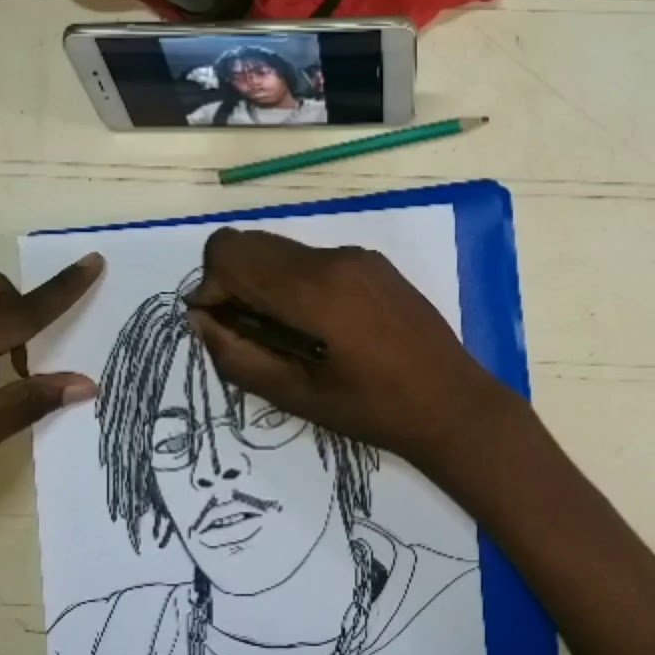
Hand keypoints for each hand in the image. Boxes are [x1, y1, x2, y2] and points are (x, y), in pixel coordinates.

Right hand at [187, 228, 515, 462]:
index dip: (212, 289)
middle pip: (251, 245)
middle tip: (255, 336)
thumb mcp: (294, 396)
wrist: (452, 403)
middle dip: (236, 285)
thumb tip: (202, 320)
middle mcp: (332, 258)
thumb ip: (238, 355)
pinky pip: (315, 262)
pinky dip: (300, 286)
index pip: (228, 253)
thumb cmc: (371, 410)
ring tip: (292, 339)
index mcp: (311, 290)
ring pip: (283, 252)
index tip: (226, 329)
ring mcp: (357, 257)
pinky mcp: (375, 264)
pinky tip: (326, 332)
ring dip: (268, 286)